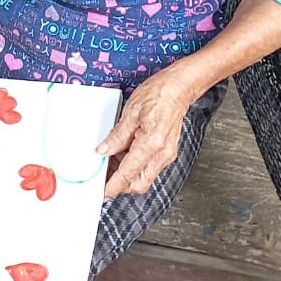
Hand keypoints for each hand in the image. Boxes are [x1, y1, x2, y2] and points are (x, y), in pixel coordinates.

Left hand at [96, 66, 201, 198]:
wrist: (179, 87)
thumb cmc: (159, 94)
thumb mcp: (131, 112)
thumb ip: (117, 136)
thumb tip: (103, 151)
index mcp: (151, 144)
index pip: (128, 174)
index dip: (113, 186)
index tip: (101, 192)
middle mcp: (162, 153)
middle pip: (138, 184)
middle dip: (120, 184)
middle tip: (103, 173)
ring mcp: (166, 154)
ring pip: (143, 177)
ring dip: (126, 173)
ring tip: (111, 158)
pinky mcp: (166, 152)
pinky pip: (148, 167)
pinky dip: (134, 165)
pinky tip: (124, 153)